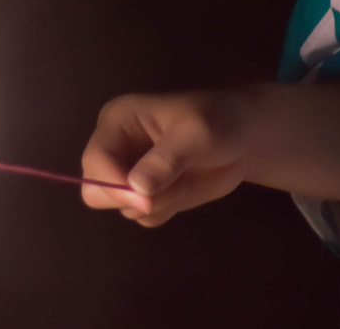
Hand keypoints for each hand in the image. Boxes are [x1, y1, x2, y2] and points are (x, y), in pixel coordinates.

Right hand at [80, 88, 254, 226]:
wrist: (244, 137)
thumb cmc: (219, 121)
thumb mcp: (198, 133)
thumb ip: (167, 159)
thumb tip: (137, 188)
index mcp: (118, 121)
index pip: (95, 160)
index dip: (114, 184)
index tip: (147, 199)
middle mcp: (116, 147)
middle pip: (95, 190)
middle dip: (131, 198)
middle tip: (170, 191)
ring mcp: (129, 173)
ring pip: (122, 207)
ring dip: (156, 204)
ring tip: (185, 181)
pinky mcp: (146, 194)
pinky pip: (142, 217)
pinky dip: (164, 211)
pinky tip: (184, 190)